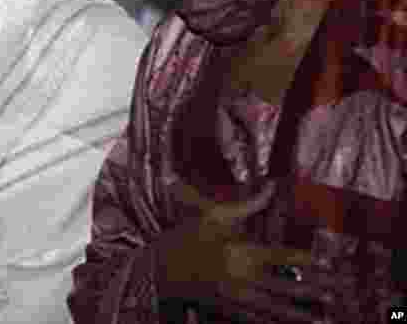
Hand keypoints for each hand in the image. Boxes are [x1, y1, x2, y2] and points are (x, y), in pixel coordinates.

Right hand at [156, 180, 352, 321]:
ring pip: (277, 309)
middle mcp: (241, 278)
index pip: (282, 256)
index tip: (329, 261)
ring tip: (325, 316)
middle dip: (315, 290)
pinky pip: (261, 319)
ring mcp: (236, 298)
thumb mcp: (211, 215)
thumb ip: (245, 205)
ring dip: (302, 313)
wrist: (158, 268)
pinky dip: (279, 321)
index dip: (308, 259)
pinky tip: (295, 322)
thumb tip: (270, 188)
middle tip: (338, 290)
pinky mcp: (230, 309)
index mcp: (238, 252)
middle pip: (287, 286)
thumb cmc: (184, 237)